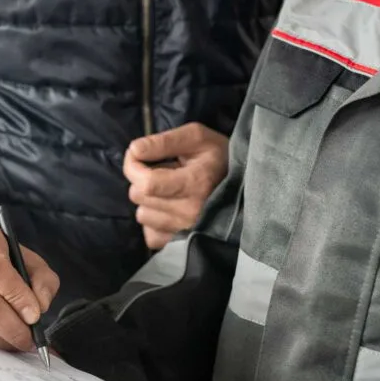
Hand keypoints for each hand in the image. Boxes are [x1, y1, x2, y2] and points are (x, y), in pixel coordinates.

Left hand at [124, 123, 227, 249]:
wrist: (246, 186)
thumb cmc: (218, 157)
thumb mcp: (197, 137)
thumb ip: (164, 141)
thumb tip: (134, 150)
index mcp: (195, 183)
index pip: (147, 183)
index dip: (133, 167)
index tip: (139, 156)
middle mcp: (189, 211)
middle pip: (139, 196)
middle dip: (141, 180)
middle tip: (161, 172)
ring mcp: (185, 230)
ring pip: (142, 215)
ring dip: (148, 200)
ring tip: (169, 191)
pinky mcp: (181, 242)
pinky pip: (150, 235)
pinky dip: (153, 222)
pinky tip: (168, 210)